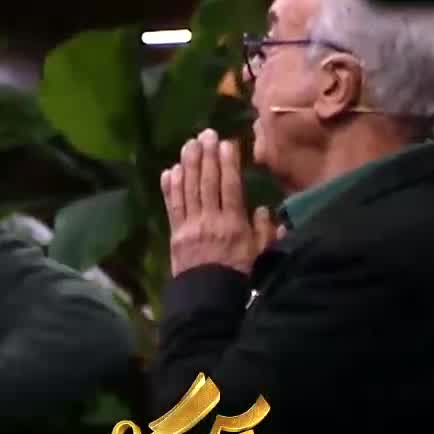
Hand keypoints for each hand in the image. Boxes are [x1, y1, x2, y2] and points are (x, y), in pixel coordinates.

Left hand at [161, 128, 280, 276]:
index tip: (226, 143)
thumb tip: (260, 208)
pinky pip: (172, 206)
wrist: (208, 298)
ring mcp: (190, 226)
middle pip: (207, 183)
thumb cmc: (238, 275)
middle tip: (205, 134)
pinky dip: (170, 187)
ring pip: (188, 190)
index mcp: (233, 224)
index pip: (230, 186)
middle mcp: (210, 220)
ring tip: (188, 145)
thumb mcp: (260, 254)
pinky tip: (170, 170)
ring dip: (188, 165)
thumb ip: (264, 230)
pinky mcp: (175, 233)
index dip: (227, 163)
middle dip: (206, 156)